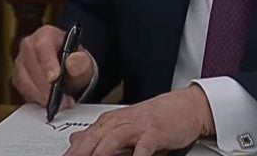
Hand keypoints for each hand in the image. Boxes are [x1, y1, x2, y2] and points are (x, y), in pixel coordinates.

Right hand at [13, 25, 94, 105]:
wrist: (70, 72)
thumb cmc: (75, 62)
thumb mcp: (83, 61)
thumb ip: (80, 61)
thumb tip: (72, 62)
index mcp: (47, 34)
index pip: (42, 46)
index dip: (47, 63)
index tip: (55, 78)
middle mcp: (29, 45)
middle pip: (30, 63)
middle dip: (45, 85)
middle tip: (60, 99)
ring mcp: (21, 61)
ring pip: (23, 79)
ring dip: (41, 95)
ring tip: (58, 104)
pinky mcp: (18, 77)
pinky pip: (22, 90)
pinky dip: (35, 99)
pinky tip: (48, 102)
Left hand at [65, 86, 214, 155]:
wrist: (185, 107)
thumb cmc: (156, 119)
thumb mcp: (124, 125)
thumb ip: (99, 134)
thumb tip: (74, 140)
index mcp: (108, 122)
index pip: (81, 142)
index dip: (71, 155)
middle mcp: (118, 123)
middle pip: (91, 143)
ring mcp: (136, 127)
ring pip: (110, 143)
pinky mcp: (153, 133)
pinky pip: (141, 149)